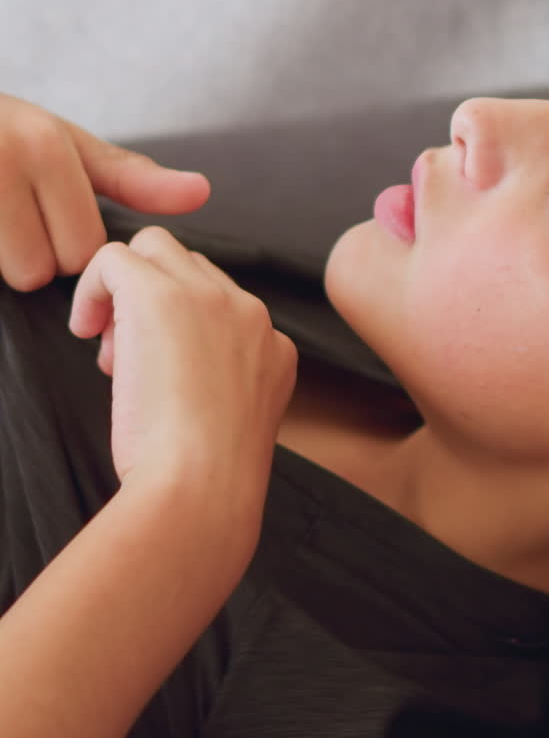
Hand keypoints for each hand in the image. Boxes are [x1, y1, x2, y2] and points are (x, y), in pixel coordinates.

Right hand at [0, 92, 210, 291]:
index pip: (86, 246)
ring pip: (13, 273)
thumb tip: (201, 192)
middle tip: (17, 221)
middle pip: (47, 267)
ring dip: (5, 260)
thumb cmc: (4, 134)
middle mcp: (5, 160)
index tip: (49, 219)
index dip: (71, 245)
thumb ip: (133, 177)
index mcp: (46, 146)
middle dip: (36, 256)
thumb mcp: (67, 145)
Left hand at [67, 226, 297, 518]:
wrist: (202, 489)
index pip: (220, 305)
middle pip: (190, 266)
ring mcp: (207, 296)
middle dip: (154, 303)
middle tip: (129, 360)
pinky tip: (86, 330)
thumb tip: (170, 365)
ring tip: (113, 351)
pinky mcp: (157, 294)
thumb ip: (219, 383)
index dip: (181, 330)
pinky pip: (113, 257)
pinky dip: (92, 288)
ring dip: (126, 290)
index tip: (160, 376)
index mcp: (273, 345)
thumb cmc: (208, 480)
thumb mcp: (234, 424)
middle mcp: (249, 311)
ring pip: (154, 248)